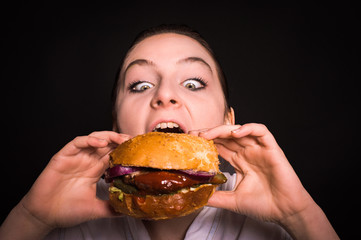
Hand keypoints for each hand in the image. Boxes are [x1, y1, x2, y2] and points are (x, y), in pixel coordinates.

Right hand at [21, 131, 130, 229]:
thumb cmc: (67, 210)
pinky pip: (77, 143)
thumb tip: (127, 210)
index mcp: (95, 169)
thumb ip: (111, 208)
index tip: (139, 149)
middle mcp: (87, 161)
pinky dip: (88, 140)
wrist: (44, 215)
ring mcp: (76, 157)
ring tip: (120, 139)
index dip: (125, 150)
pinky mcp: (63, 157)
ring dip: (108, 137)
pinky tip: (100, 143)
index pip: (113, 154)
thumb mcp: (95, 209)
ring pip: (94, 139)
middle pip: (107, 144)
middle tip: (133, 140)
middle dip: (120, 140)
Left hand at [190, 124, 311, 221]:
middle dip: (210, 133)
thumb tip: (198, 197)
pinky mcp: (272, 149)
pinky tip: (235, 133)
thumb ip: (216, 197)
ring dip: (223, 130)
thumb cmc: (263, 205)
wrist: (286, 212)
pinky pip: (262, 132)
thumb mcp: (233, 200)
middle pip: (226, 136)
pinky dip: (249, 128)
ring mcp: (259, 149)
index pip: (220, 145)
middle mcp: (248, 152)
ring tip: (208, 134)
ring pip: (240, 131)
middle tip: (194, 135)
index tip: (190, 141)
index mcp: (239, 161)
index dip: (206, 141)